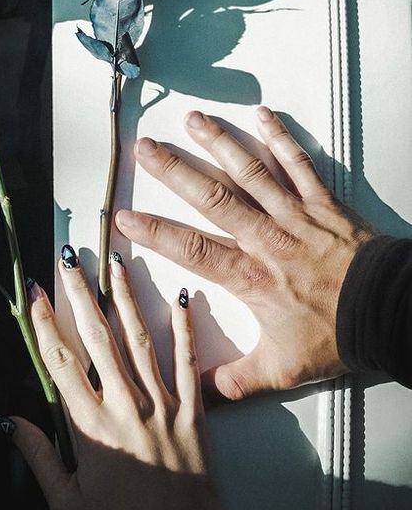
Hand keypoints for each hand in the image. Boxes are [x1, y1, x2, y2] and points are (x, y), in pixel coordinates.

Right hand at [10, 254, 251, 509]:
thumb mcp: (66, 500)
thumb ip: (37, 456)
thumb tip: (7, 420)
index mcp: (90, 426)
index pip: (60, 361)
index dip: (44, 322)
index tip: (35, 292)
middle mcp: (124, 406)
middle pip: (96, 337)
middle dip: (80, 293)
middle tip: (69, 259)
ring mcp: (161, 404)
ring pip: (138, 339)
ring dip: (125, 297)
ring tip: (114, 263)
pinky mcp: (192, 409)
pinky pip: (186, 361)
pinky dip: (184, 327)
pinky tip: (180, 297)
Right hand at [115, 107, 373, 400]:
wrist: (390, 313)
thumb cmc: (339, 335)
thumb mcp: (284, 367)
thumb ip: (240, 378)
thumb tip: (204, 393)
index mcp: (252, 276)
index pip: (193, 249)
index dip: (156, 232)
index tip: (125, 217)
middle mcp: (267, 238)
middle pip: (213, 198)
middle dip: (174, 171)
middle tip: (145, 149)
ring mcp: (295, 215)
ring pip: (251, 172)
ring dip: (219, 143)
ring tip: (192, 120)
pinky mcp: (323, 202)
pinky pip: (299, 164)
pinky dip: (280, 139)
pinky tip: (261, 115)